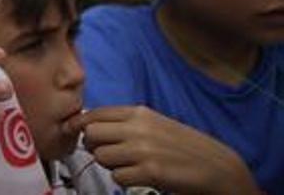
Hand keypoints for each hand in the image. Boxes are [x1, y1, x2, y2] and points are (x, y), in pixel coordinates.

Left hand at [68, 106, 257, 193]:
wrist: (217, 167)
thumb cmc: (183, 146)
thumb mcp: (154, 123)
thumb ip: (125, 122)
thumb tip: (90, 125)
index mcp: (139, 112)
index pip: (94, 114)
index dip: (80, 125)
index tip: (74, 132)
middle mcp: (138, 128)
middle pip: (91, 134)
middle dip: (94, 146)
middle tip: (107, 153)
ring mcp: (143, 150)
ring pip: (101, 157)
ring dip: (110, 165)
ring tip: (128, 166)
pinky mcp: (150, 172)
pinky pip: (117, 177)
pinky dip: (124, 180)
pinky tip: (140, 177)